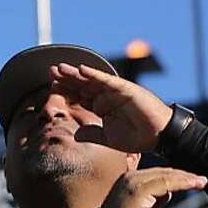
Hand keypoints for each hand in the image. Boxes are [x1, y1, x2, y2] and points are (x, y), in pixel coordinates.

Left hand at [50, 63, 172, 152]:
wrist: (157, 136)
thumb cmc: (136, 137)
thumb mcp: (108, 138)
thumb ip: (92, 134)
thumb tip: (75, 135)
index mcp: (102, 107)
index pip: (80, 97)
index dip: (66, 91)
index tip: (51, 87)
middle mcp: (107, 97)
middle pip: (82, 85)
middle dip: (66, 79)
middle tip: (50, 71)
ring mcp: (115, 92)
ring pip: (91, 80)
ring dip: (75, 73)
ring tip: (59, 68)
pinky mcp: (125, 89)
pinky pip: (106, 80)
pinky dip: (94, 74)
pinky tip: (81, 70)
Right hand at [101, 167, 207, 207]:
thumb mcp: (143, 207)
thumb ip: (155, 198)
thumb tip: (170, 192)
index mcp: (132, 180)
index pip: (159, 173)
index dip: (178, 176)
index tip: (194, 180)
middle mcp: (132, 177)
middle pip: (164, 172)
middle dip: (185, 175)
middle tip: (202, 180)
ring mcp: (133, 182)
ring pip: (166, 176)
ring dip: (186, 178)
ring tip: (201, 182)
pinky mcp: (138, 190)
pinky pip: (165, 184)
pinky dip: (181, 183)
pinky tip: (193, 185)